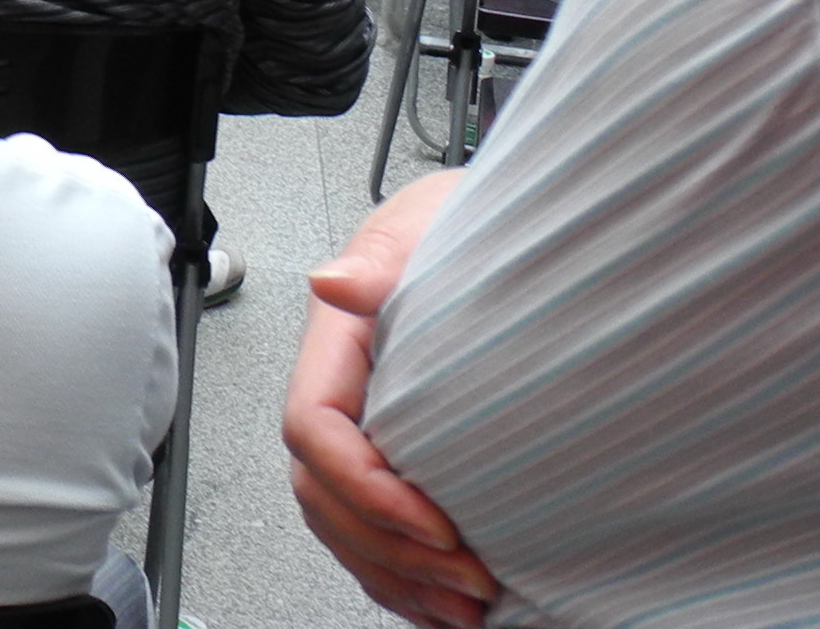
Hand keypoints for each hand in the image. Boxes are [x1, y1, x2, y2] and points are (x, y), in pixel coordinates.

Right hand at [284, 173, 498, 627]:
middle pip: (322, 493)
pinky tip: (442, 601)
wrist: (505, 240)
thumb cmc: (464, 230)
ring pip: (341, 524)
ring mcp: (367, 429)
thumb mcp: (424, 229)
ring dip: (396, 578)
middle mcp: (343, 394)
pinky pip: (371, 534)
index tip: (439, 522)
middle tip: (470, 579)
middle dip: (389, 550)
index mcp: (337, 346)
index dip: (366, 487)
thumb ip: (382, 260)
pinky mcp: (401, 458)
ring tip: (468, 607)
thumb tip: (336, 282)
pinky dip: (401, 580)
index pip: (313, 430)